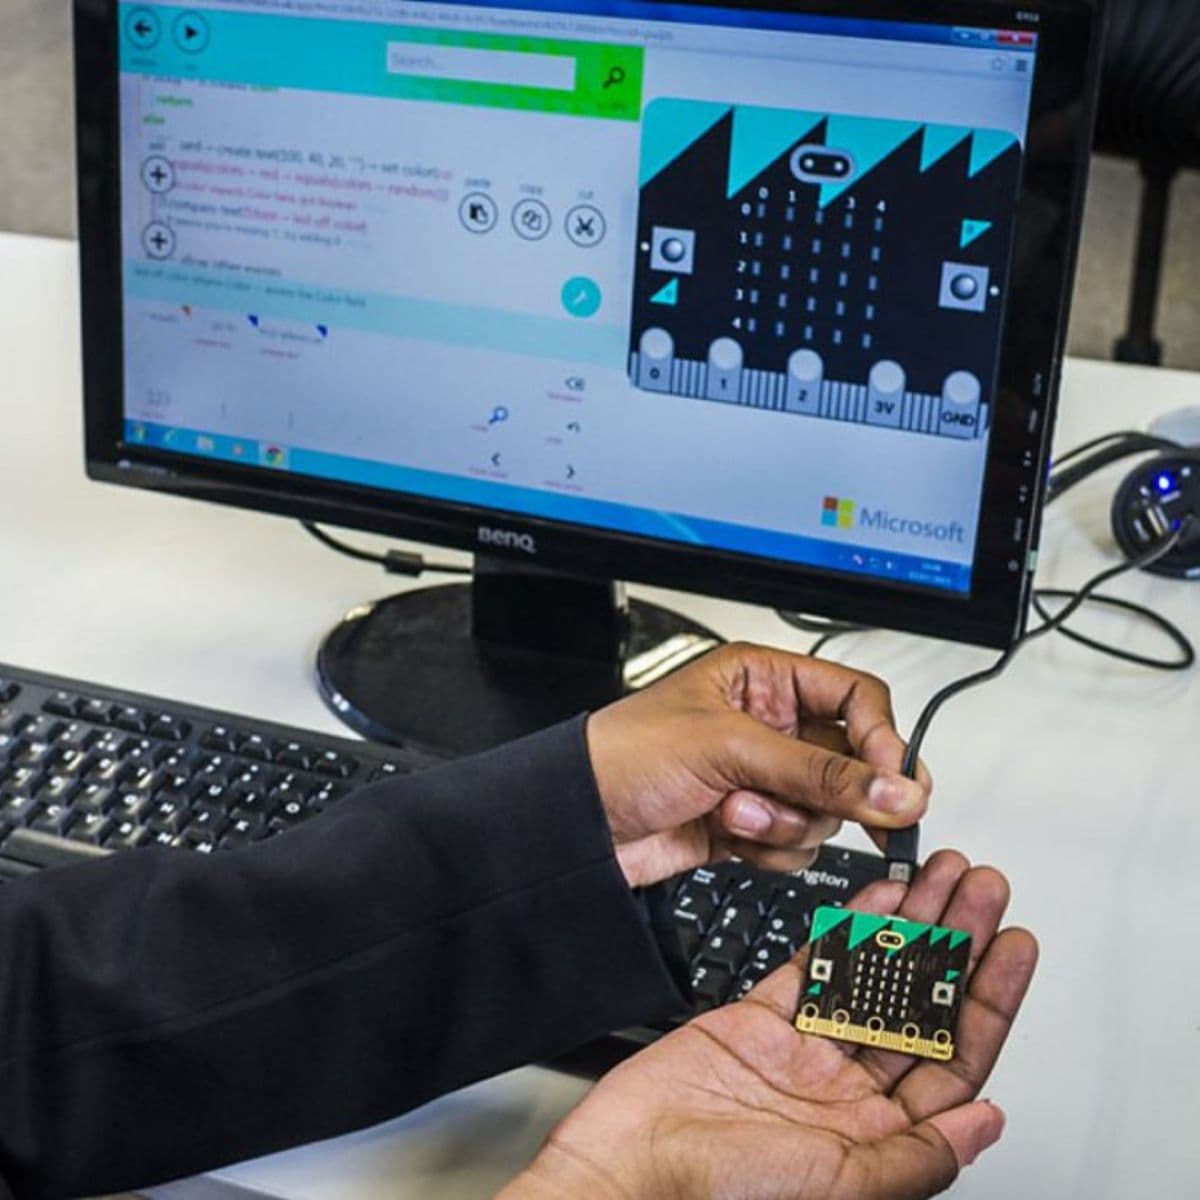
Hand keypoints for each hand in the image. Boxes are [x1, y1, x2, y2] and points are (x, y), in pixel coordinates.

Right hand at [503, 853, 1036, 1199]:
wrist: (631, 1165)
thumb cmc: (723, 1193)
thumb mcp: (839, 1185)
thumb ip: (916, 1154)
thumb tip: (988, 1122)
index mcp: (875, 1135)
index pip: (952, 1057)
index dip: (988, 998)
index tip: (1013, 945)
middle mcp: (846, 1091)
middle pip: (918, 1003)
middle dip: (955, 944)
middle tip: (982, 888)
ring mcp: (803, 1052)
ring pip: (872, 975)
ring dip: (909, 926)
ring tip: (940, 878)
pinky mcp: (757, 1021)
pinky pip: (813, 967)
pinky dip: (844, 931)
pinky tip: (875, 901)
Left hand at [587, 643, 929, 886]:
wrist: (575, 824)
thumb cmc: (625, 755)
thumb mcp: (730, 749)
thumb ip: (820, 772)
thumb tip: (896, 790)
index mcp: (764, 679)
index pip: (856, 698)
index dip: (882, 738)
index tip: (894, 781)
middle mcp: (769, 725)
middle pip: (852, 761)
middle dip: (837, 790)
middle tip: (851, 810)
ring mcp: (760, 778)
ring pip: (828, 809)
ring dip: (787, 818)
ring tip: (738, 808)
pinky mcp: (750, 823)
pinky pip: (798, 842)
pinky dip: (770, 845)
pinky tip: (727, 830)